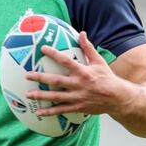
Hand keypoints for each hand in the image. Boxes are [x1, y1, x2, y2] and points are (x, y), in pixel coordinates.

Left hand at [24, 31, 139, 117]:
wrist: (118, 98)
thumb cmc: (107, 78)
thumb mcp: (99, 62)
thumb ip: (88, 48)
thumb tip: (81, 33)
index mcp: (83, 72)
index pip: (66, 61)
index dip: (54, 54)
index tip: (43, 49)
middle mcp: (79, 85)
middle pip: (56, 81)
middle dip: (40, 78)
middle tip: (27, 75)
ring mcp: (77, 97)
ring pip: (56, 97)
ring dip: (41, 96)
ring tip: (28, 94)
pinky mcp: (78, 107)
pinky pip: (61, 110)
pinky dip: (50, 111)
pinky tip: (39, 112)